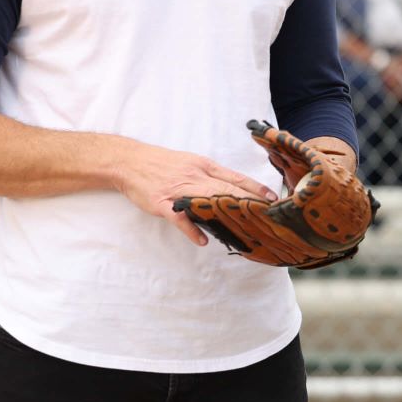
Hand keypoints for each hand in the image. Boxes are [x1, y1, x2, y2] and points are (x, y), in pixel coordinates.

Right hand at [115, 140, 276, 246]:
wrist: (128, 161)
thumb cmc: (162, 163)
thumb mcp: (191, 163)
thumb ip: (210, 176)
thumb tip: (232, 189)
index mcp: (203, 166)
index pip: (234, 177)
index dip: (254, 187)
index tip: (273, 197)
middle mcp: (194, 176)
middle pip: (226, 189)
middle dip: (248, 201)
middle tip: (267, 214)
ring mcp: (178, 190)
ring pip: (207, 201)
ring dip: (226, 213)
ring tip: (244, 226)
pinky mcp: (162, 202)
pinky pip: (178, 217)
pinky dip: (190, 229)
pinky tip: (202, 240)